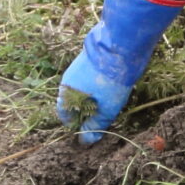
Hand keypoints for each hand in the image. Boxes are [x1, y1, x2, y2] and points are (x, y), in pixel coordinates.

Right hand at [58, 0, 184, 143]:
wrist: (120, 44)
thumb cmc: (111, 80)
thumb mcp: (106, 108)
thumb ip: (95, 126)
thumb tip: (86, 141)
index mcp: (66, 92)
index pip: (64, 115)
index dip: (76, 125)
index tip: (90, 130)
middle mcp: (68, 80)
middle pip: (73, 103)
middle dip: (86, 113)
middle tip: (103, 118)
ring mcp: (77, 68)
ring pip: (82, 91)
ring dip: (93, 100)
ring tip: (110, 103)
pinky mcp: (88, 60)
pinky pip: (89, 80)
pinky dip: (97, 87)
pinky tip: (112, 88)